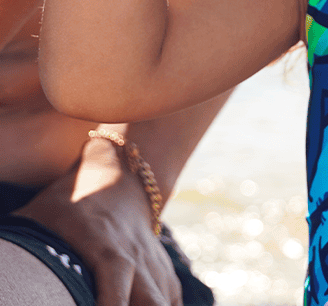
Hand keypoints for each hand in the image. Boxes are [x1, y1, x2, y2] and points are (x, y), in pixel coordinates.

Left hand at [15, 138, 180, 305]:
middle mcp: (135, 255)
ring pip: (164, 300)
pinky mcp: (161, 264)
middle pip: (151, 298)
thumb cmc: (72, 199)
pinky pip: (171, 296)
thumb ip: (16, 243)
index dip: (111, 305)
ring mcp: (152, 260)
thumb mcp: (40, 216)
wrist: (121, 173)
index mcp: (105, 245)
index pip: (116, 280)